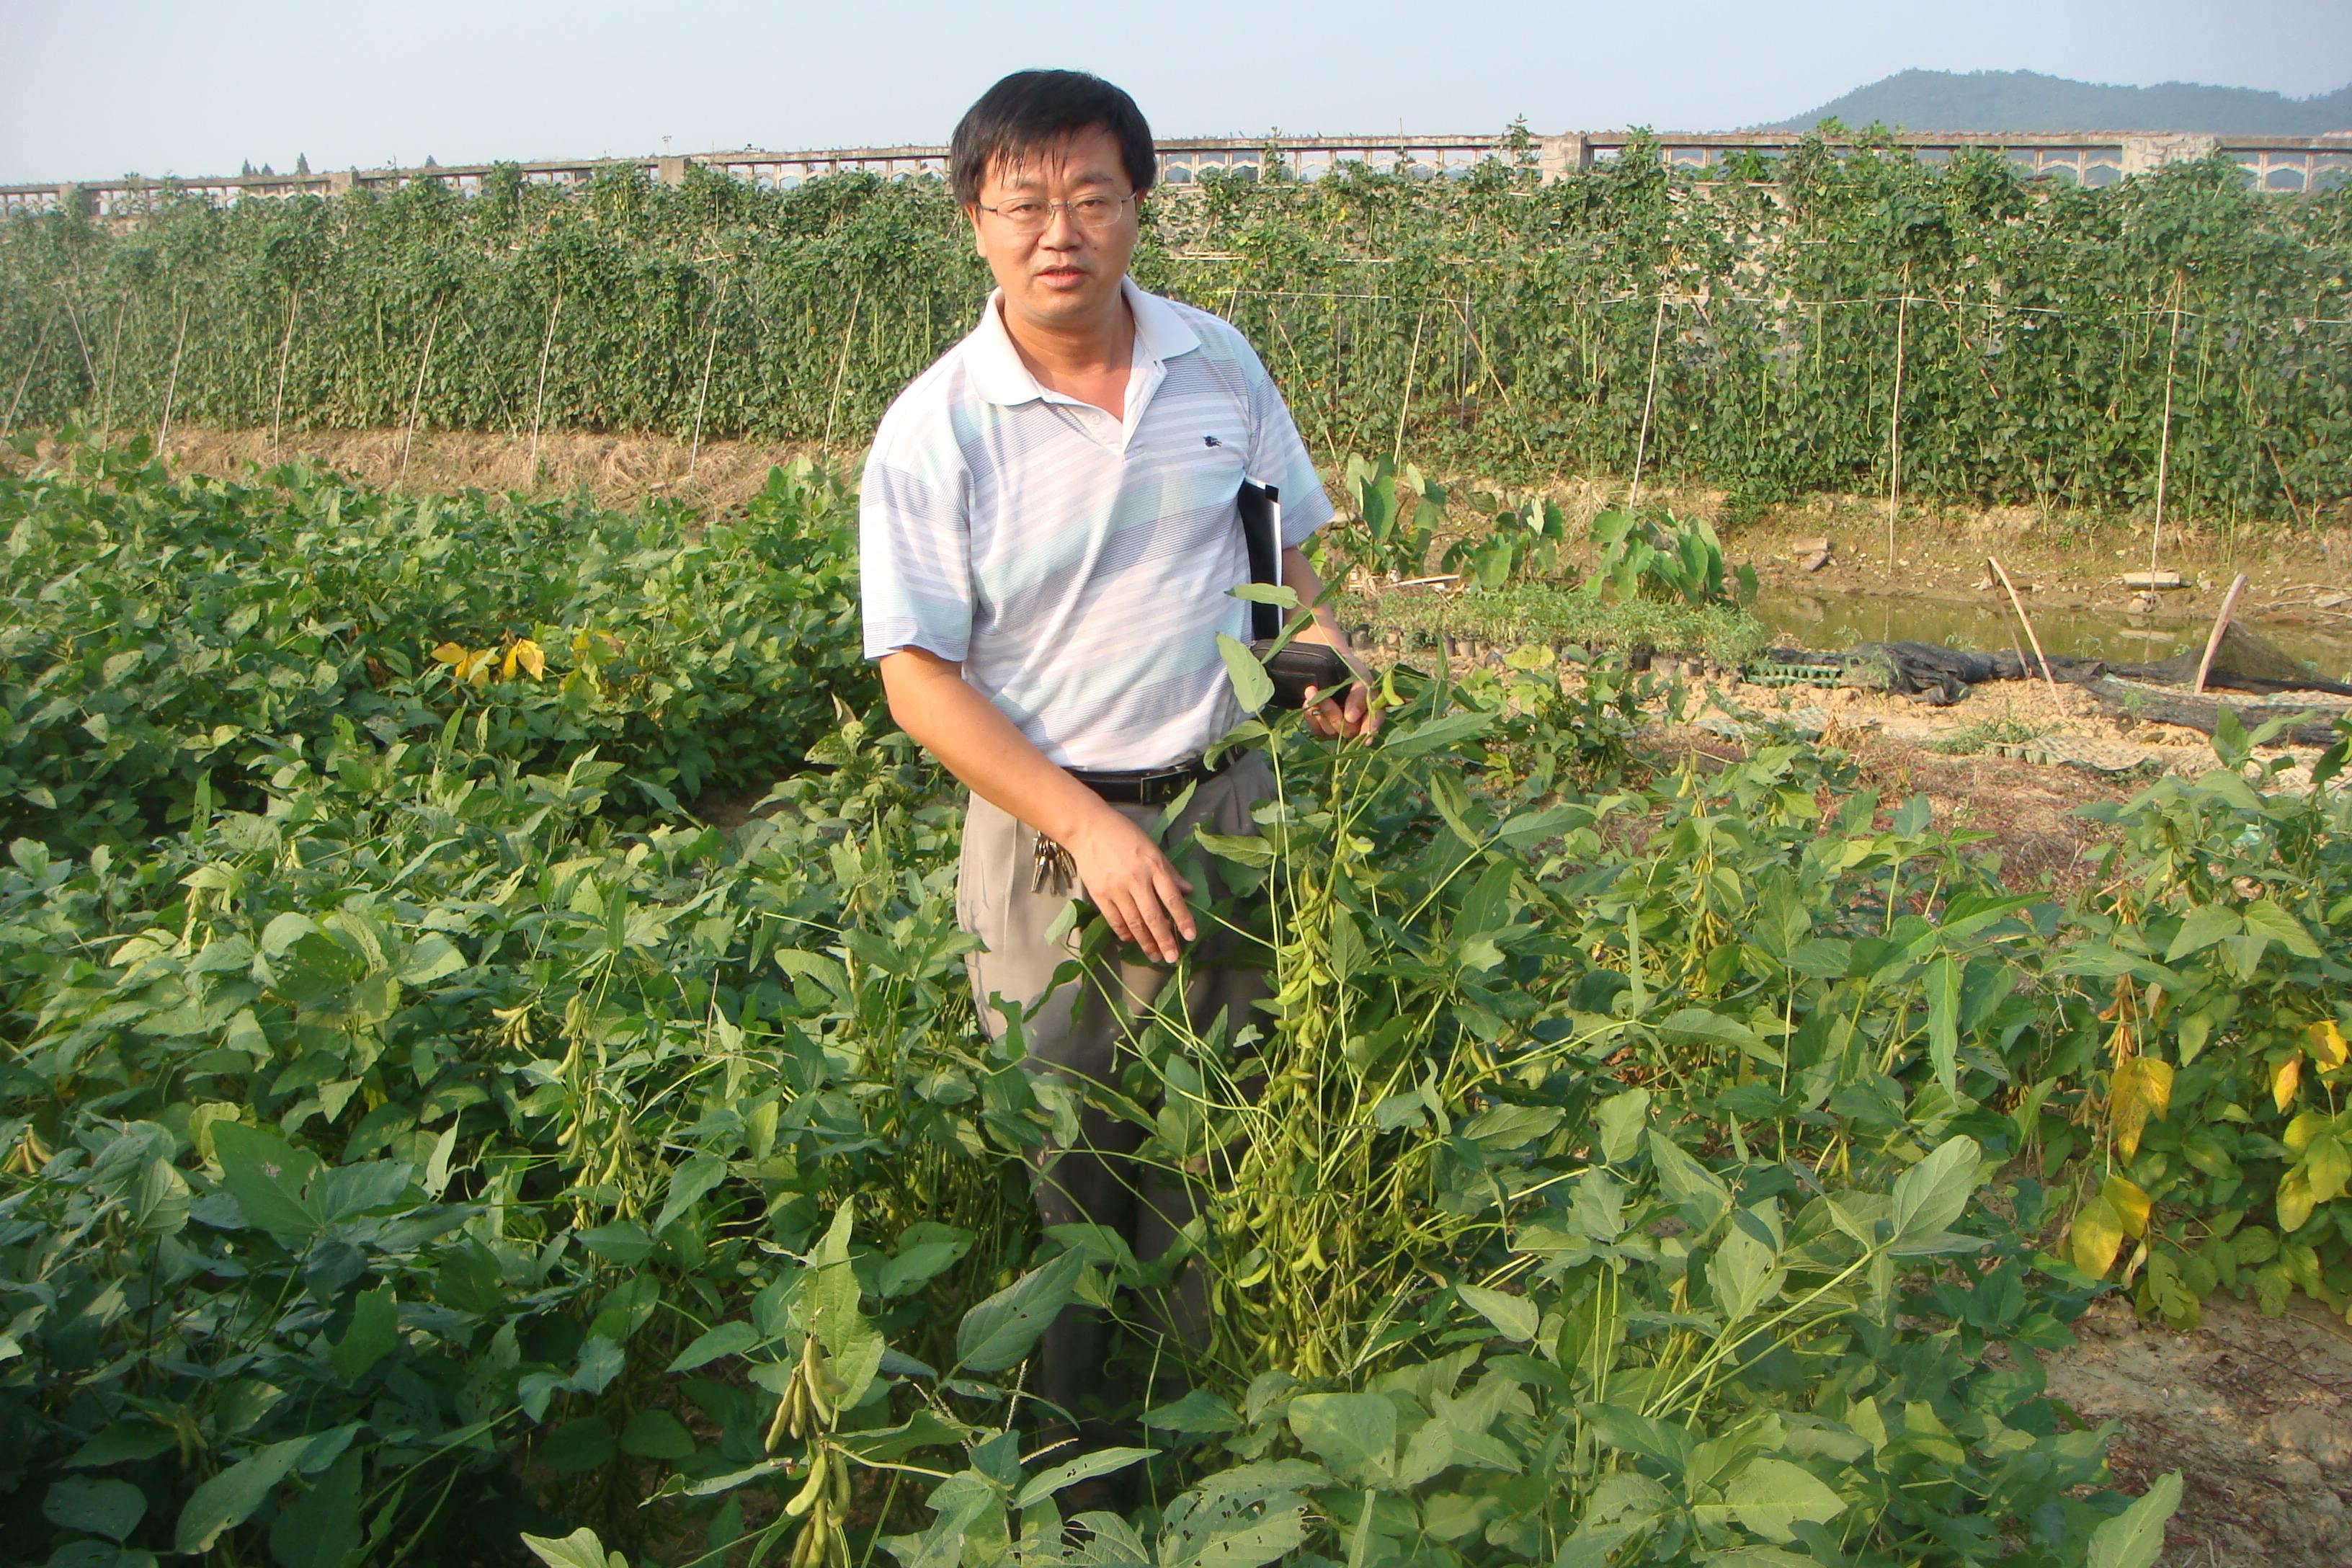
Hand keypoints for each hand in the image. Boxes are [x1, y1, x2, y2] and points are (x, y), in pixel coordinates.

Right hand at [1064, 806, 1195, 964]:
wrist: (1089, 829)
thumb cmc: (1124, 835)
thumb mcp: (1152, 848)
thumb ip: (1170, 872)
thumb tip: (1188, 891)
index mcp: (1154, 867)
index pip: (1172, 898)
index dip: (1183, 919)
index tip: (1191, 936)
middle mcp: (1136, 880)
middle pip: (1154, 917)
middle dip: (1165, 940)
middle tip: (1173, 958)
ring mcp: (1116, 889)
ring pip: (1134, 923)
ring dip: (1146, 942)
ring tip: (1155, 956)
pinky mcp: (1100, 895)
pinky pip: (1115, 920)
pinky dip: (1124, 933)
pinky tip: (1132, 941)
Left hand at [1302, 644, 1381, 742]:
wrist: (1328, 664)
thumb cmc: (1349, 669)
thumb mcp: (1359, 675)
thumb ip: (1360, 694)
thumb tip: (1351, 718)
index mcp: (1372, 708)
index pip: (1374, 722)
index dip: (1368, 727)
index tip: (1356, 722)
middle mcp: (1358, 722)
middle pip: (1349, 730)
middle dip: (1333, 713)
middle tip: (1323, 696)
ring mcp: (1340, 727)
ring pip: (1331, 730)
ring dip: (1320, 711)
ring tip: (1311, 691)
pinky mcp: (1324, 729)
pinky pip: (1317, 729)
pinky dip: (1311, 715)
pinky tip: (1309, 702)